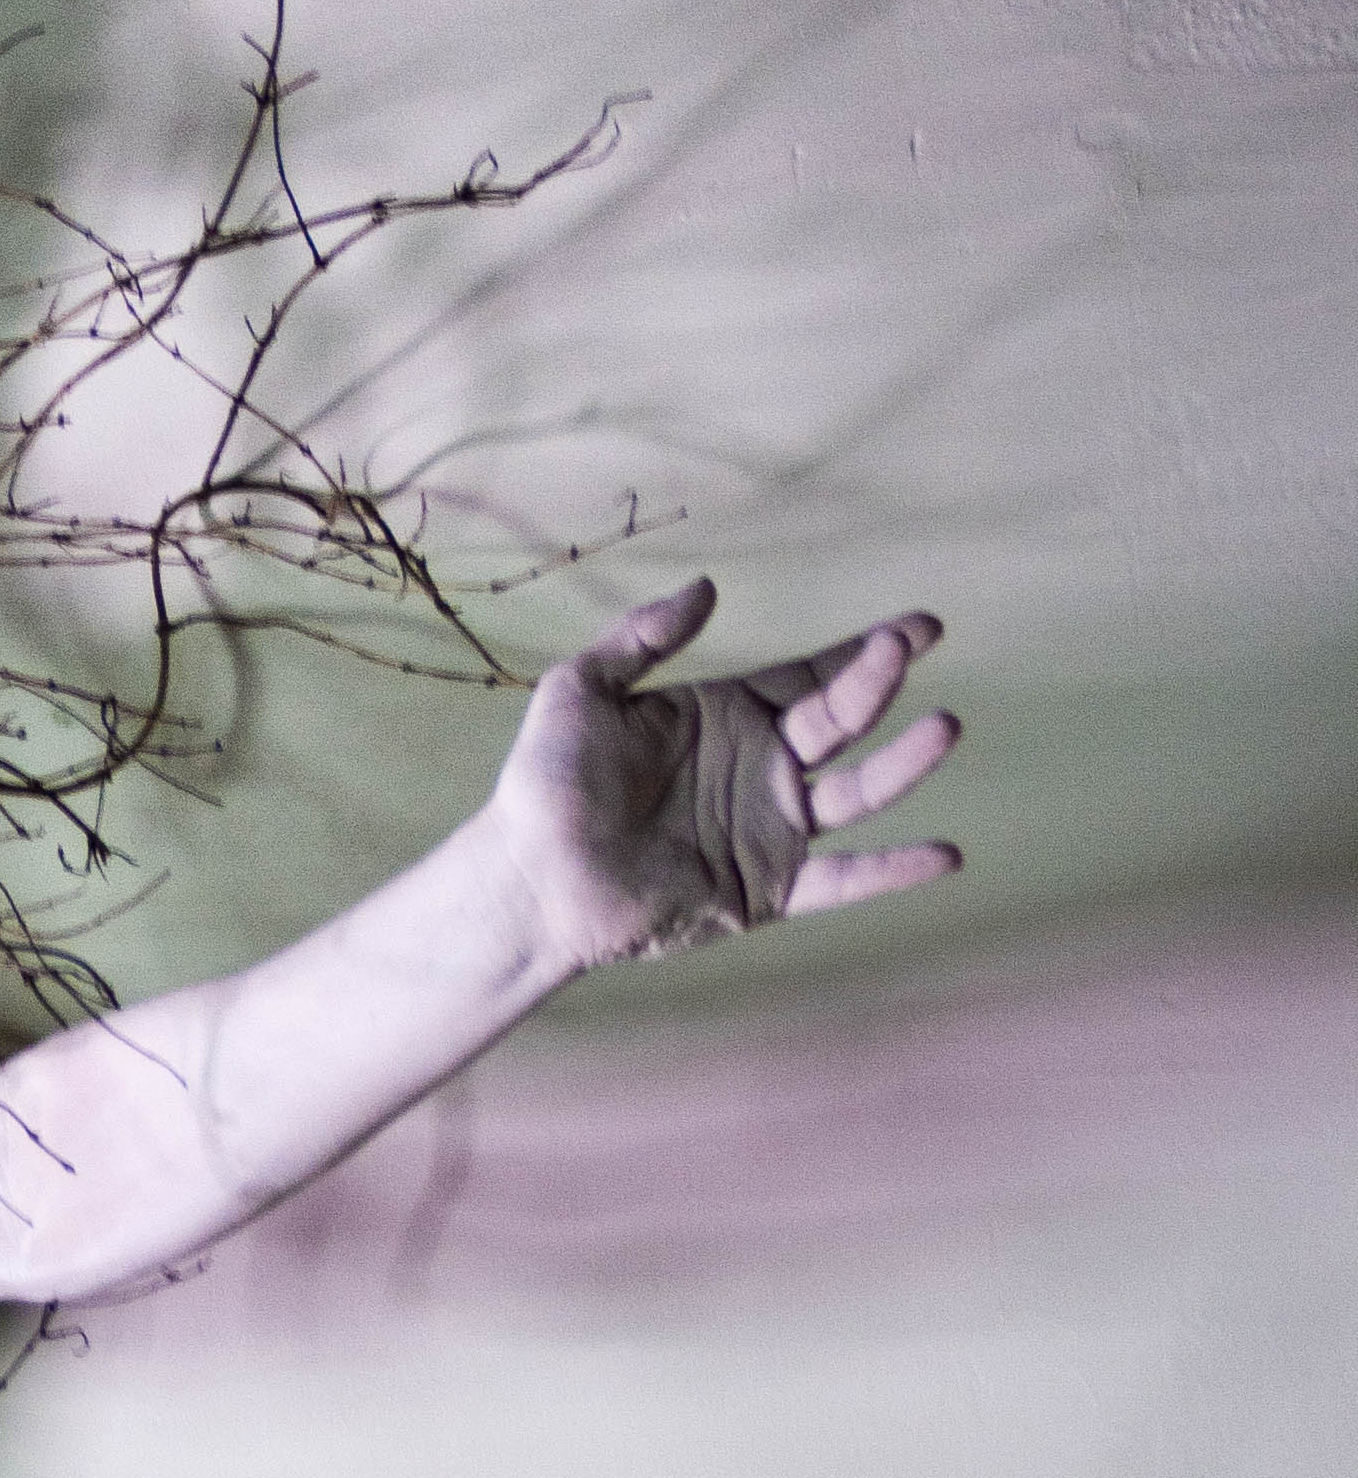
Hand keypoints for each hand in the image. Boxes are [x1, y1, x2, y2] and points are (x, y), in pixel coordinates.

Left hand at [490, 582, 959, 971]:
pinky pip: (842, 879)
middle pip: (840, 721)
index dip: (864, 652)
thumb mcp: (583, 689)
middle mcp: (762, 769)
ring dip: (903, 764)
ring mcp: (771, 831)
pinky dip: (891, 871)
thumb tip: (709, 587)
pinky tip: (944, 855)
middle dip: (878, 684)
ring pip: (856, 792)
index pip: (811, 676)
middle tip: (907, 648)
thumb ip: (643, 636)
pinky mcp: (767, 890)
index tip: (918, 627)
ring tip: (945, 730)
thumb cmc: (547, 782)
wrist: (533, 880)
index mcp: (727, 717)